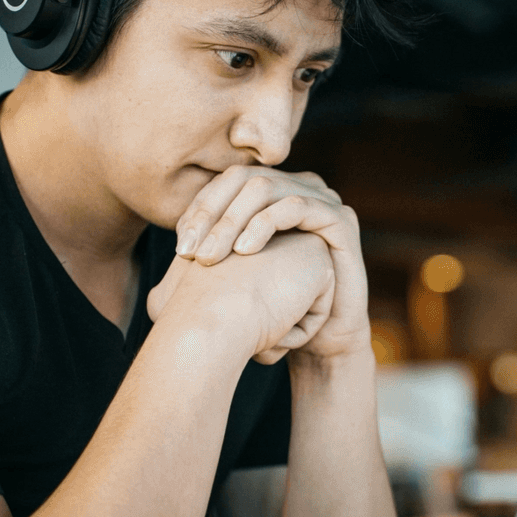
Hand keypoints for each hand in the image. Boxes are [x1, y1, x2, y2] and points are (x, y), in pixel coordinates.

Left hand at [174, 167, 369, 362]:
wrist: (321, 338)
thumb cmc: (276, 309)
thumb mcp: (235, 277)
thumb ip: (212, 253)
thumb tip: (175, 247)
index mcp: (272, 195)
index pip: (225, 184)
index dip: (198, 210)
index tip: (179, 249)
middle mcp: (297, 188)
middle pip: (243, 179)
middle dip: (211, 215)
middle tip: (190, 254)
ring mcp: (321, 199)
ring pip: (266, 188)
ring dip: (232, 221)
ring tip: (211, 257)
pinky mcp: (340, 218)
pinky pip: (297, 206)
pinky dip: (265, 224)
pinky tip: (245, 252)